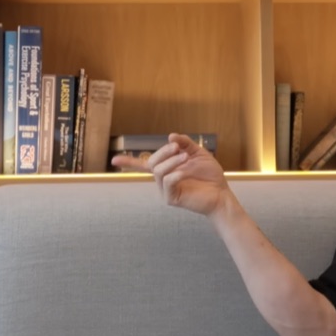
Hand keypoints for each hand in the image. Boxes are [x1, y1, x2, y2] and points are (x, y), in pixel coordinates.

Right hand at [111, 133, 232, 217]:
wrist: (221, 193)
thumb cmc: (209, 175)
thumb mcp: (197, 153)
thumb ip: (184, 144)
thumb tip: (170, 136)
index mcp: (166, 170)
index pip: (143, 165)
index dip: (128, 162)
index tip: (114, 160)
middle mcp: (162, 180)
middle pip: (152, 163)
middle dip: (163, 152)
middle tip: (177, 147)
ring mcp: (165, 191)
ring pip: (158, 171)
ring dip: (171, 161)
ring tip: (185, 157)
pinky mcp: (171, 199)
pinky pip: (167, 182)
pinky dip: (175, 173)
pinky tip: (185, 171)